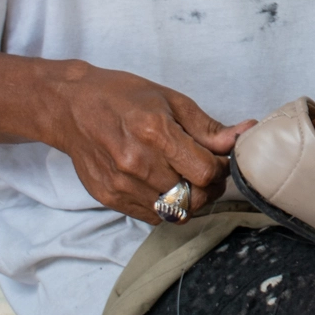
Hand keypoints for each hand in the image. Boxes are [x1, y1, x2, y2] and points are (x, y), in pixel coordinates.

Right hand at [47, 61, 253, 222]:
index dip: (220, 168)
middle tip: (205, 171)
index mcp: (155, 132)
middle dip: (208, 187)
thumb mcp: (170, 100)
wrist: (71, 106)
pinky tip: (160, 183)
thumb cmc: (123, 96)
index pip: (205, 171)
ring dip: (188, 199)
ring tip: (182, 177)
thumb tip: (243, 135)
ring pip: (174, 212)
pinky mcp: (109, 198)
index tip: (218, 159)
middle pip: (193, 197)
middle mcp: (136, 163)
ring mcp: (121, 184)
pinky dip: (164, 206)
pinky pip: (151, 217)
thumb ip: (207, 127)